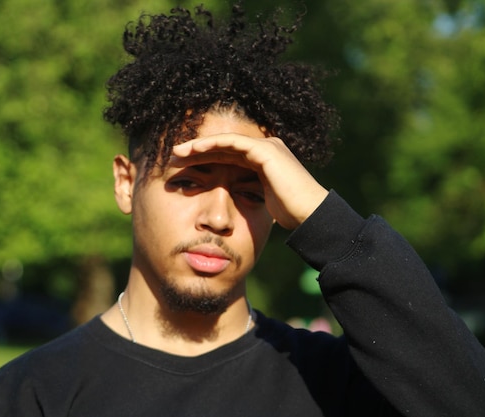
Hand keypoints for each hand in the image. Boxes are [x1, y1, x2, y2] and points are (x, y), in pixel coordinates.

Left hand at [171, 133, 328, 228]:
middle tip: (173, 155)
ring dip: (199, 145)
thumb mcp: (263, 201)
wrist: (311, 214)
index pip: (227, 155)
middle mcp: (266, 148)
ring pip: (225, 142)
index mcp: (264, 160)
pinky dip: (212, 144)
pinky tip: (194, 149)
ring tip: (177, 151)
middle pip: (224, 147)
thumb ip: (250, 194)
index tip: (182, 166)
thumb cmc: (291, 213)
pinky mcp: (266, 150)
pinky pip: (233, 143)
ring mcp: (267, 146)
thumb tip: (234, 206)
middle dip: (197, 150)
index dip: (204, 159)